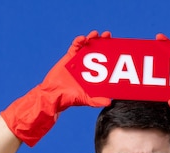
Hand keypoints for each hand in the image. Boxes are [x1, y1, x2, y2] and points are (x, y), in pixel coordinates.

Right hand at [0, 31, 111, 146]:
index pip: (105, 61)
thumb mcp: (85, 99)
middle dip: (103, 42)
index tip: (116, 47)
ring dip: (92, 38)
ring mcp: (79, 60)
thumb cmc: (69, 99)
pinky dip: (79, 41)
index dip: (111, 53)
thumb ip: (96, 101)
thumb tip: (109, 102)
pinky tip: (82, 39)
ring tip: (95, 34)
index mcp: (94, 74)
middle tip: (107, 35)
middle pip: (98, 50)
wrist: (53, 95)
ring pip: (87, 46)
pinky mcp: (69, 57)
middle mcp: (88, 65)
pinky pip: (75, 46)